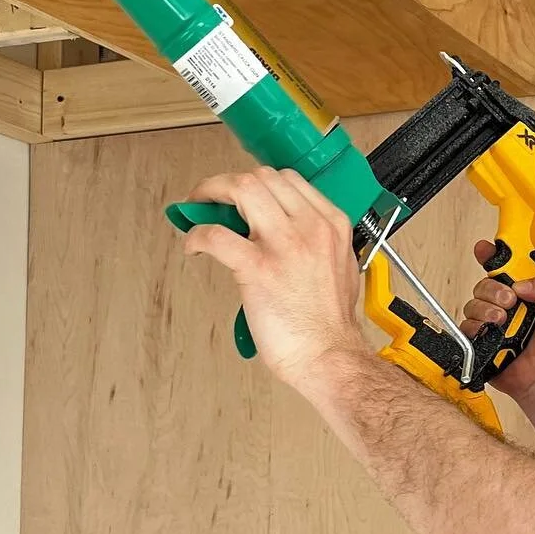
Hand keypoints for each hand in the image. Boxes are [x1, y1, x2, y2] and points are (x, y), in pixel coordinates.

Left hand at [180, 167, 362, 393]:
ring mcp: (285, 245)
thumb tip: (283, 234)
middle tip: (215, 199)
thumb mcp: (340, 268)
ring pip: (241, 189)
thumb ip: (316, 243)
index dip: (258, 181)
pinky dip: (197, 236)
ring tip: (199, 207)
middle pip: (262, 177)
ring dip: (211, 193)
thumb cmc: (330, 325)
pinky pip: (216, 235)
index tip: (243, 194)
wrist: (329, 356)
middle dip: (230, 183)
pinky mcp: (258, 268)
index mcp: (331, 225)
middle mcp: (310, 228)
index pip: (289, 179)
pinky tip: (194, 245)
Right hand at [461, 241, 534, 401]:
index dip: (492, 256)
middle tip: (510, 301)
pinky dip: (476, 327)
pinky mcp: (481, 340)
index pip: (505, 268)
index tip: (485, 250)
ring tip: (502, 320)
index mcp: (526, 293)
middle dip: (494, 289)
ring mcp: (492, 323)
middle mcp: (507, 305)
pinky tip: (490, 332)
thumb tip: (522, 283)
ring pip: (473, 303)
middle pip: (485, 283)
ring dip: (486, 308)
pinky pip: (467, 327)